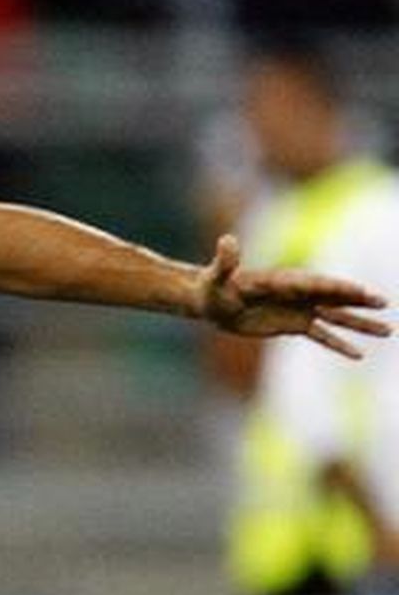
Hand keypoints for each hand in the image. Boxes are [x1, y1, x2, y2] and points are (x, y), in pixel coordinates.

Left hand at [197, 235, 390, 357]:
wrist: (212, 302)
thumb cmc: (212, 288)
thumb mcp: (217, 277)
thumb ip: (226, 261)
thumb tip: (227, 240)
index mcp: (283, 281)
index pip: (314, 284)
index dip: (336, 288)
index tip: (359, 292)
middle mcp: (297, 293)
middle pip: (333, 297)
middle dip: (357, 300)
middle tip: (383, 303)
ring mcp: (299, 309)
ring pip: (336, 317)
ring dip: (360, 323)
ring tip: (388, 330)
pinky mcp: (295, 324)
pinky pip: (322, 335)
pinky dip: (339, 344)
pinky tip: (359, 355)